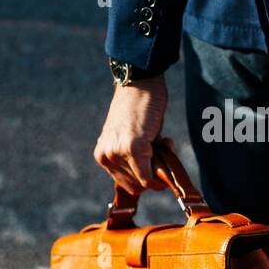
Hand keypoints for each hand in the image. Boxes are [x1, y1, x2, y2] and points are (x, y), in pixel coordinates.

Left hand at [93, 76, 170, 195]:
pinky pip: (149, 176)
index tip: (155, 161)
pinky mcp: (133, 148)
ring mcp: (118, 153)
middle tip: (161, 151)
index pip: (127, 184)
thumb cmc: (139, 109)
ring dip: (160, 167)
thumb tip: (154, 178)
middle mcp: (106, 157)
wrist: (139, 82)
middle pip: (136, 185)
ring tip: (162, 141)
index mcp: (103, 155)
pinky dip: (162, 171)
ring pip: (145, 181)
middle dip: (153, 174)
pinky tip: (166, 143)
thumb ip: (135, 159)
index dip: (145, 178)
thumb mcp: (130, 138)